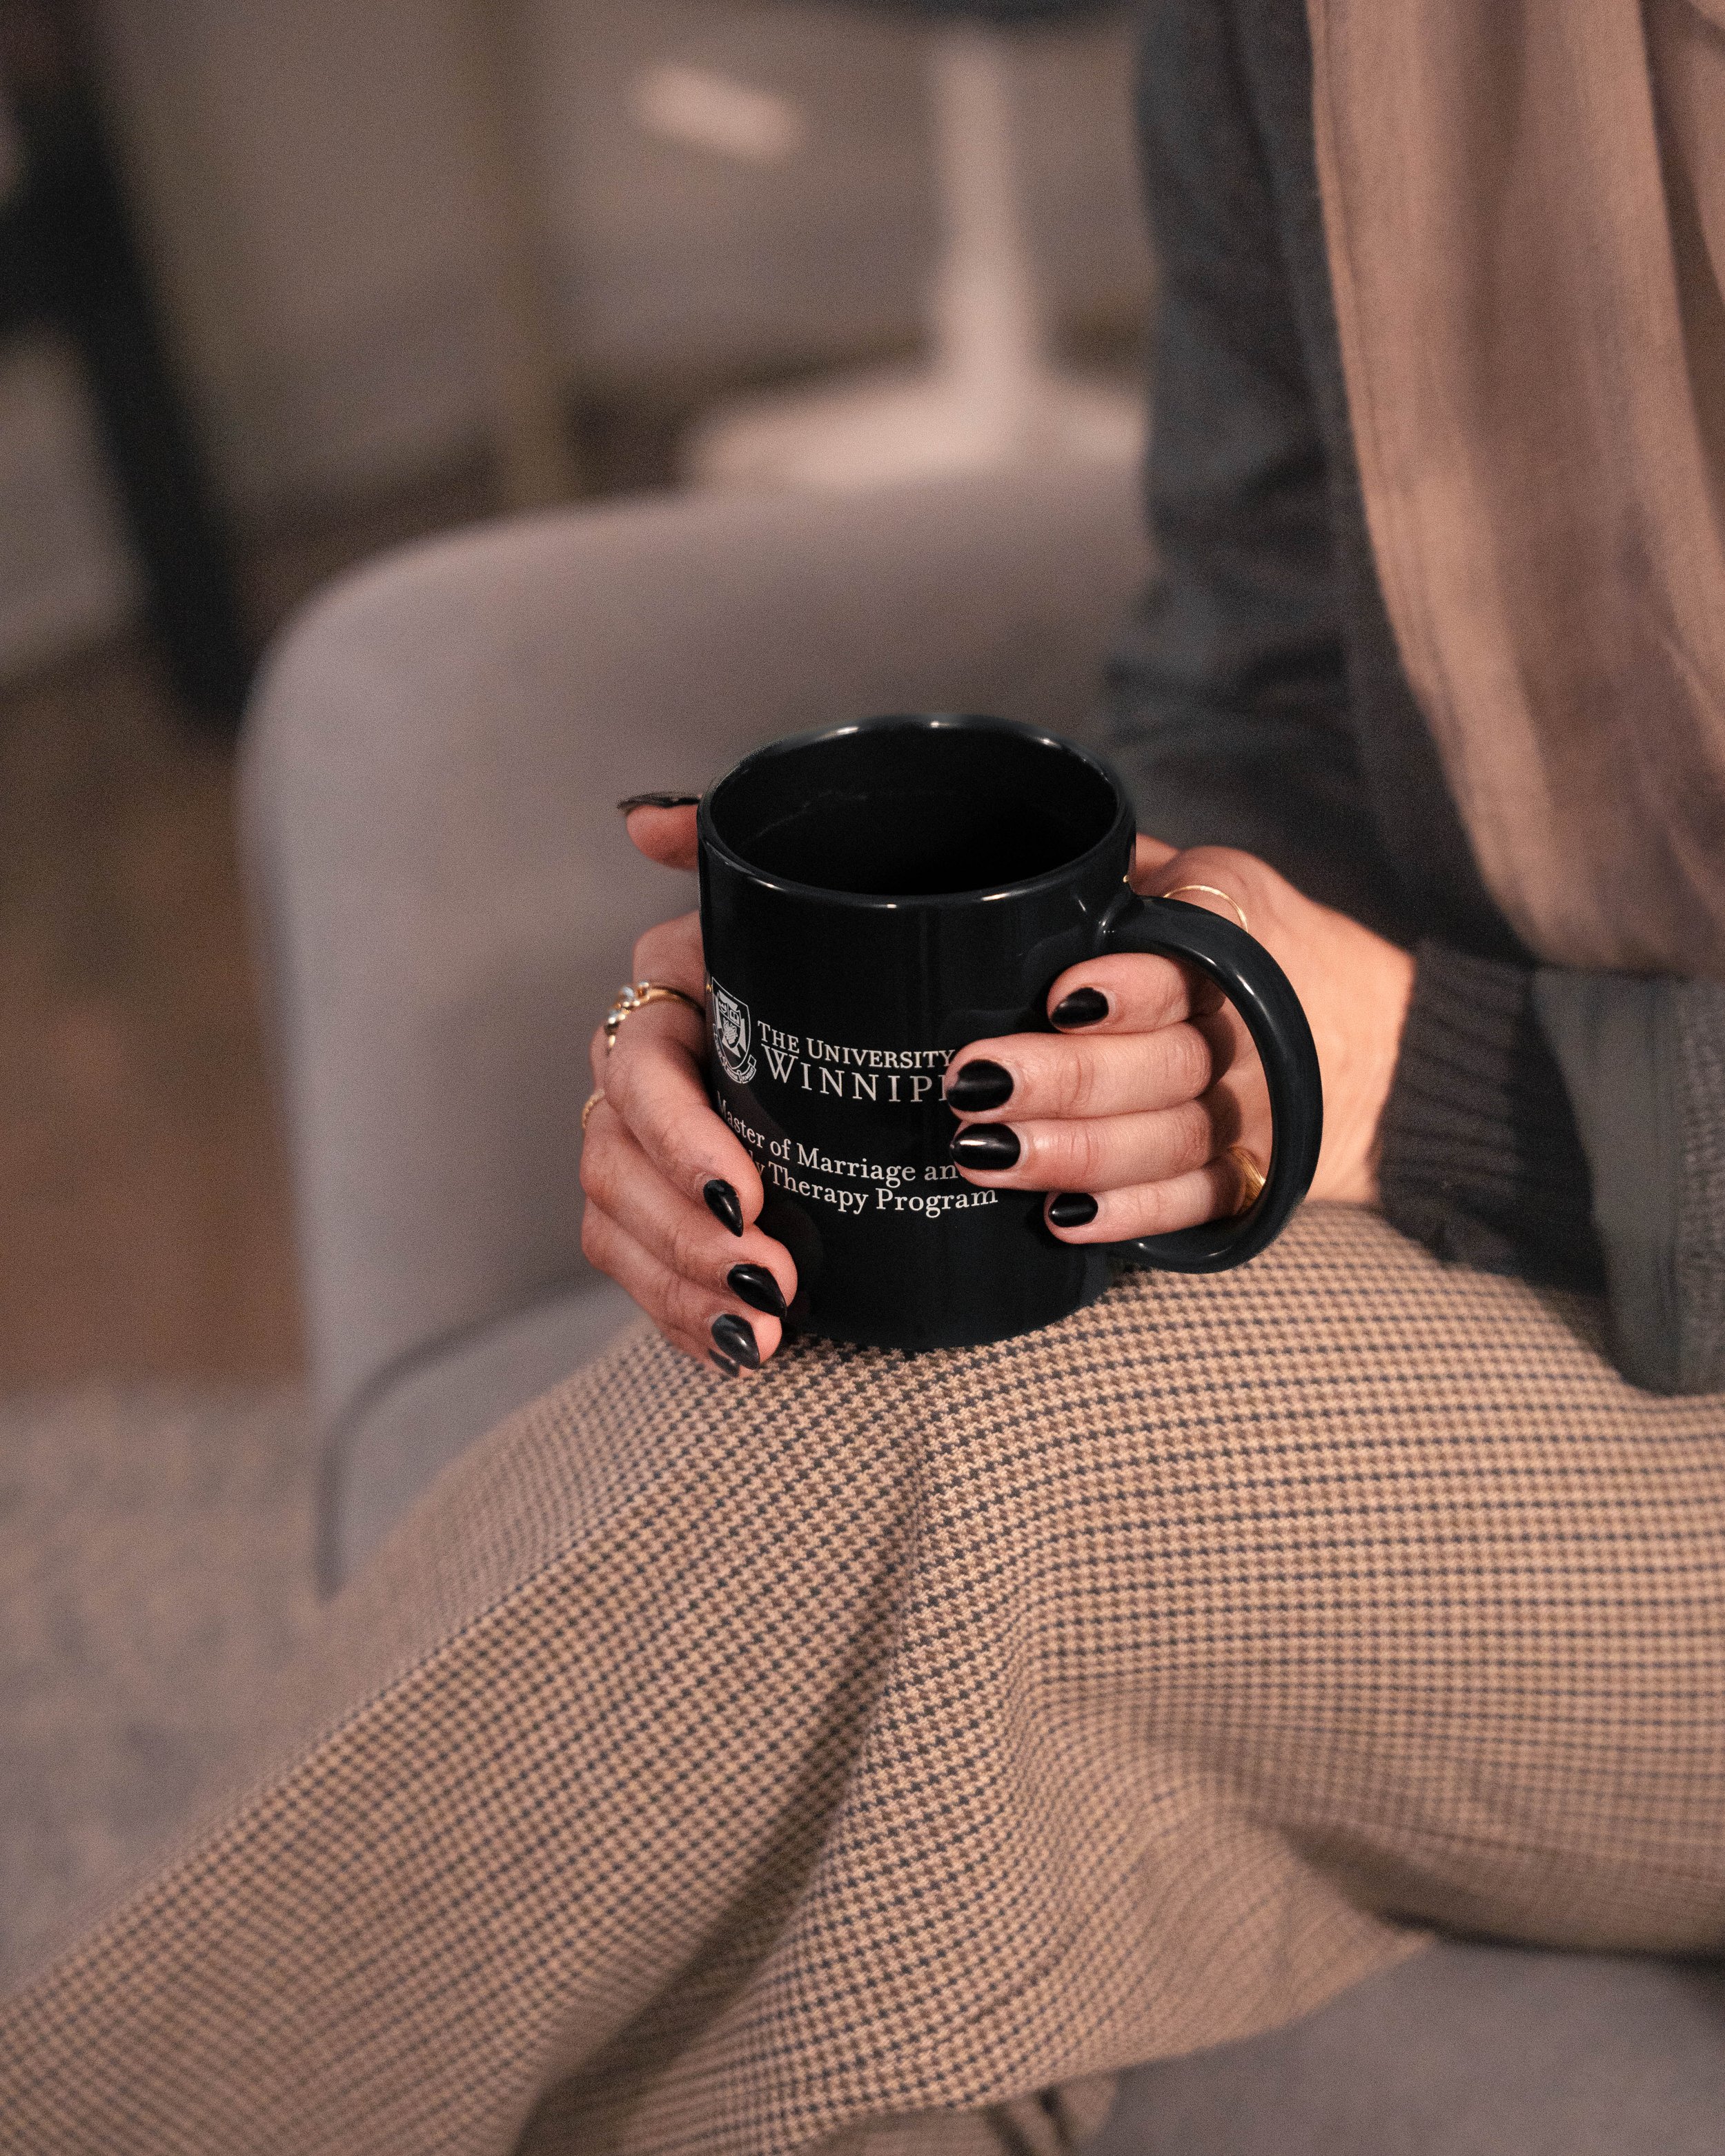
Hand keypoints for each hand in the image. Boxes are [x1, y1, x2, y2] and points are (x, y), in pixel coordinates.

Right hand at [578, 803, 796, 1374]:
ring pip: (617, 1225)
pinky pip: (640, 1275)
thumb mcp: (806, 905)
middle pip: (617, 1164)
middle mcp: (638, 1080)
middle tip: (770, 1279)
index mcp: (666, 1006)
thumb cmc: (847, 967)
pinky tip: (737, 1351)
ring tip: (764, 1328)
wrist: (891, 1044)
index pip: (639, 1070)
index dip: (678, 1137)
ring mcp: (643, 1154)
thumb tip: (642, 820)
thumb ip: (722, 853)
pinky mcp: (665, 1217)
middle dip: (684, 1234)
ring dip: (683, 1286)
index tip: (747, 1194)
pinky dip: (683, 1318)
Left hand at [944, 836, 1414, 1236]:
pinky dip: (1131, 1215)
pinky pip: (1194, 1206)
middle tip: (977, 1083)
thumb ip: (1135, 876)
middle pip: (1162, 1066)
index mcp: (1234, 946)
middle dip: (1064, 1080)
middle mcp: (1247, 1036)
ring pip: (1167, 1142)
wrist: (1386, 1045)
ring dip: (1075, 1154)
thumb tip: (1037, 868)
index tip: (1063, 998)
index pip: (1186, 968)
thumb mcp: (1217, 884)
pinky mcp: (1252, 1179)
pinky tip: (1064, 1218)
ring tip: (987, 1153)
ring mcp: (1251, 1116)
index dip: (1129, 989)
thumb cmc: (1265, 948)